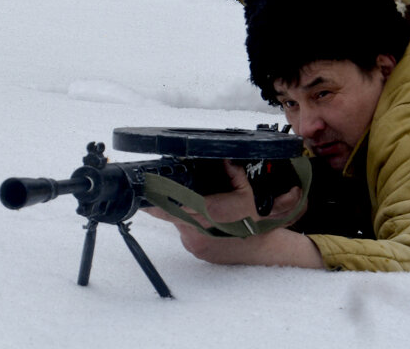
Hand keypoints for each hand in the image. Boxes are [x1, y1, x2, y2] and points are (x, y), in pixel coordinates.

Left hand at [143, 163, 321, 267]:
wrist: (262, 250)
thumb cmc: (255, 222)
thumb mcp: (248, 193)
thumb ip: (235, 174)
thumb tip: (225, 160)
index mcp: (207, 213)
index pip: (175, 206)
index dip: (158, 202)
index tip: (147, 195)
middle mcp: (198, 230)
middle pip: (170, 215)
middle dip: (161, 204)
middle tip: (151, 194)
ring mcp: (196, 242)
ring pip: (177, 224)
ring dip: (177, 213)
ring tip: (182, 204)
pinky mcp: (196, 250)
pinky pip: (185, 234)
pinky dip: (186, 225)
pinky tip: (196, 219)